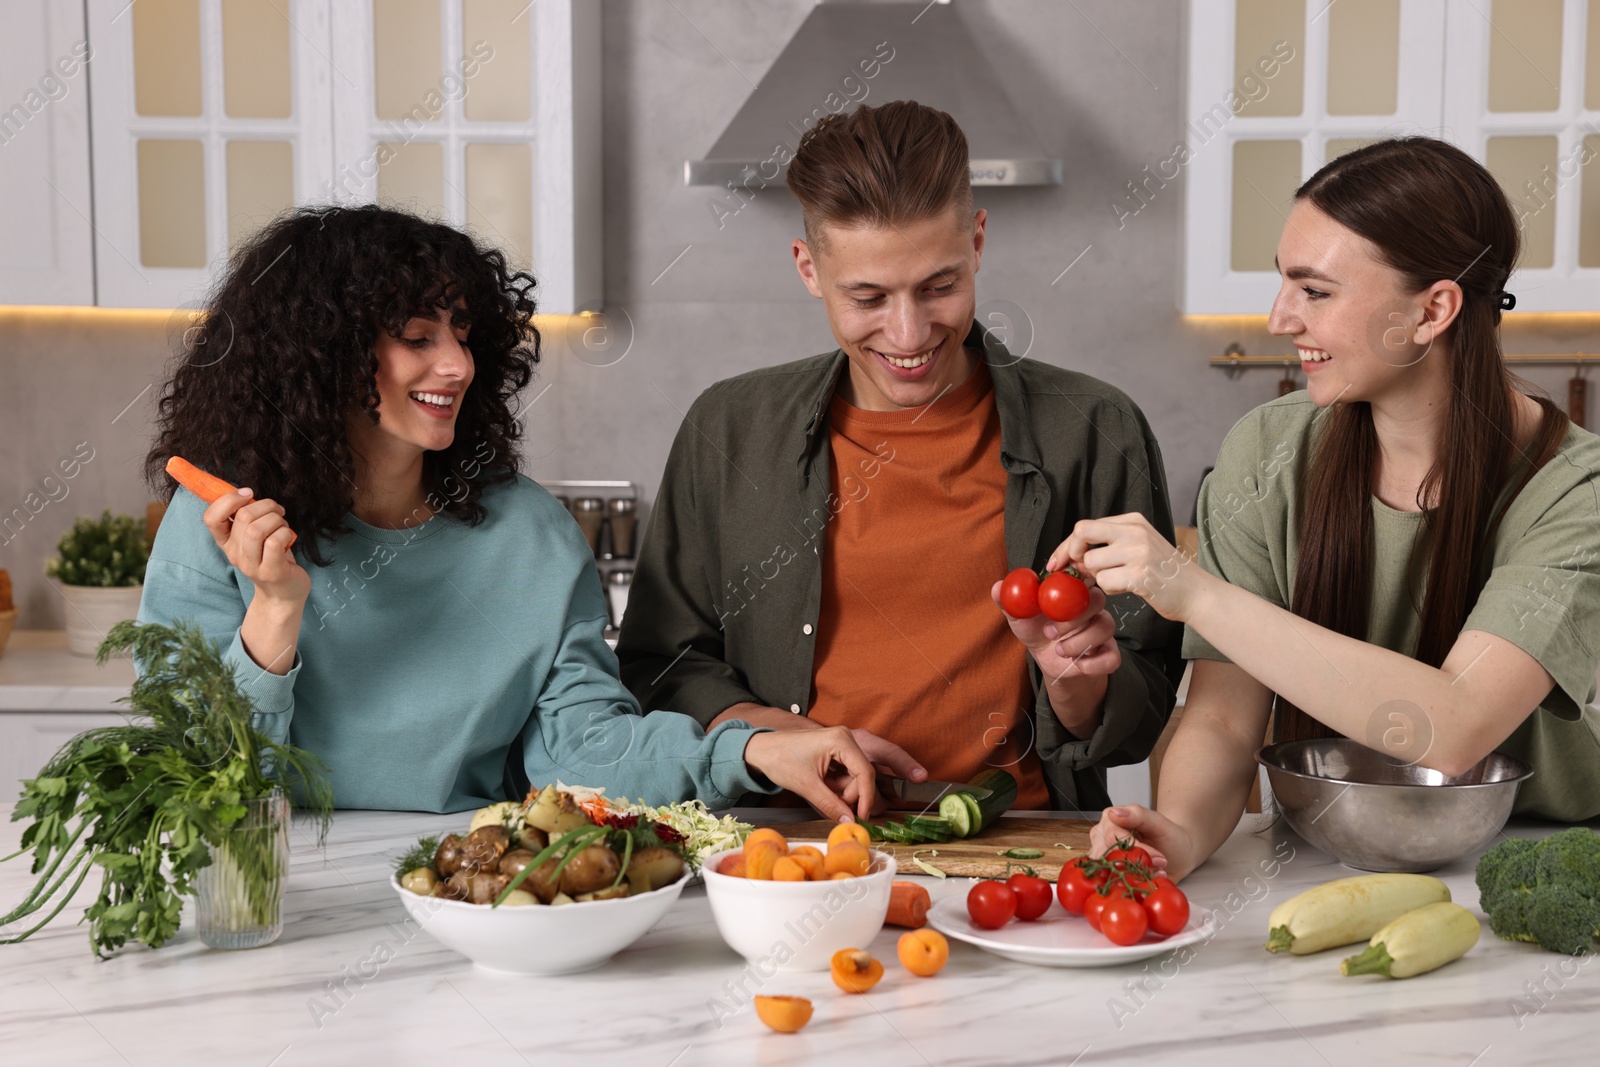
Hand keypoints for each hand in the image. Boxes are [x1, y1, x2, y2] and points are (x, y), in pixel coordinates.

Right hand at [202, 488, 308, 604]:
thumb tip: (246, 492)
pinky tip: (288, 537)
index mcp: (226, 541)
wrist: (284, 593)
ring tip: (283, 525)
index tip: (247, 493)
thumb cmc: (273, 556)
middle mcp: (234, 554)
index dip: (228, 500)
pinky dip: (285, 533)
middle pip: (243, 518)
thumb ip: (249, 517)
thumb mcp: (256, 535)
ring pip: (257, 529)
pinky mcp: (271, 572)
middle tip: (278, 511)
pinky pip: (275, 542)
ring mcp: (251, 565)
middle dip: (266, 506)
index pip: (211, 518)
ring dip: (276, 520)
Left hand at [742, 725, 879, 822]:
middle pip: (860, 774)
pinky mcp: (835, 749)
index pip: (865, 772)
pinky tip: (822, 786)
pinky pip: (845, 772)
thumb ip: (831, 805)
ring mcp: (840, 742)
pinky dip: (836, 785)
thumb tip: (850, 821)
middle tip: (834, 806)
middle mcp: (844, 737)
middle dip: (849, 795)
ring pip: (853, 776)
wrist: (760, 750)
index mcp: (840, 740)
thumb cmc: (780, 760)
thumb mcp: (807, 787)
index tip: (861, 817)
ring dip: (841, 791)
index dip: (866, 797)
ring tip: (820, 791)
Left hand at [990, 576, 1120, 683]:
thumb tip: (998, 587)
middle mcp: (1092, 606)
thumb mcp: (1020, 617)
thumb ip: (1010, 602)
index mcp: (1072, 591)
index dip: (1078, 577)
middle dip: (1072, 618)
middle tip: (1050, 631)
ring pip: (1105, 627)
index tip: (1058, 590)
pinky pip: (1112, 656)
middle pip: (1097, 599)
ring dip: (1079, 642)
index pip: (1083, 575)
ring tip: (1059, 650)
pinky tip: (1077, 665)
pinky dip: (1093, 664)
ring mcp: (1103, 629)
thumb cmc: (1036, 630)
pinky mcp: (1109, 653)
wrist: (1048, 661)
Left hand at [1056, 514, 1200, 622]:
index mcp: (1132, 520)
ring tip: (1120, 580)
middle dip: (1073, 554)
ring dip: (1099, 578)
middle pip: (1082, 533)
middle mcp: (1135, 531)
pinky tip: (1129, 588)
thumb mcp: (1138, 547)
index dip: (1066, 546)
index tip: (1056, 563)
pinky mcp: (1140, 573)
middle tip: (1079, 571)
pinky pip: (1106, 582)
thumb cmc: (1163, 573)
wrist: (1196, 593)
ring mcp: (1139, 551)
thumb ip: (1108, 545)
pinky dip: (1111, 589)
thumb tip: (1072, 557)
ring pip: (1092, 562)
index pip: (1085, 526)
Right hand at [1089, 804, 1198, 881]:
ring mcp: (1103, 857)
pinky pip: (1113, 883)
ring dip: (1133, 877)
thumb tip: (1114, 814)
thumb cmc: (1168, 835)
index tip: (1159, 859)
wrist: (1178, 853)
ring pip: (1109, 872)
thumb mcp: (1158, 822)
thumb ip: (1137, 815)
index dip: (1135, 850)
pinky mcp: (1109, 874)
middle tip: (1158, 868)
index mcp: (1110, 819)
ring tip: (1155, 873)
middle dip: (1134, 866)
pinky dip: (1132, 885)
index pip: (1112, 837)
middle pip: (1107, 856)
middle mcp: (1101, 837)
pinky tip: (1148, 880)